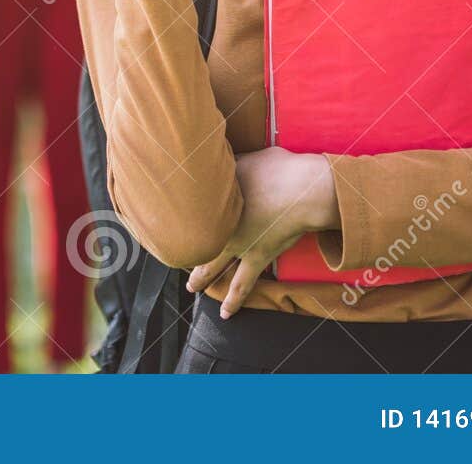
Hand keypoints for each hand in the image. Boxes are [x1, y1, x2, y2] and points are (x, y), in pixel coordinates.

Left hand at [184, 149, 336, 317]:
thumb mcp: (246, 158)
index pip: (191, 208)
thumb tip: (222, 157)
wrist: (302, 190)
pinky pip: (243, 284)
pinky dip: (234, 299)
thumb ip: (231, 162)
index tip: (169, 219)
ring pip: (212, 265)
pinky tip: (226, 313)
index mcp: (217, 200)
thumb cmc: (276, 168)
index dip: (180, 213)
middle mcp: (222, 224)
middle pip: (197, 239)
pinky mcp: (258, 257)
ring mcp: (238, 243)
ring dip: (200, 277)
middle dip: (184, 249)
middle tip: (173, 256)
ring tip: (192, 288)